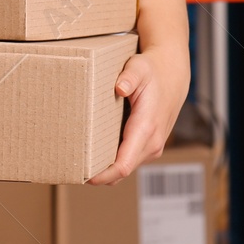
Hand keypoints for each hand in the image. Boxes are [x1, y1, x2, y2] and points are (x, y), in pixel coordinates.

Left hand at [88, 46, 190, 184]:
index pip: (124, 163)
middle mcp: (152, 143)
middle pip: (122, 172)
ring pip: (125, 168)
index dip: (103, 174)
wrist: (172, 76)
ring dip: (105, 171)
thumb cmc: (152, 71)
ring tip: (80, 164)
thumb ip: (130, 77)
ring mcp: (152, 147)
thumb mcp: (140, 67)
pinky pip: (129, 161)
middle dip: (99, 175)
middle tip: (72, 170)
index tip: (84, 177)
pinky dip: (113, 163)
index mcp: (147, 128)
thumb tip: (120, 88)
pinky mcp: (149, 147)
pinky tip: (95, 155)